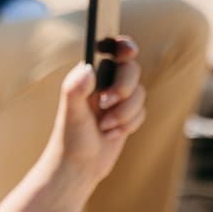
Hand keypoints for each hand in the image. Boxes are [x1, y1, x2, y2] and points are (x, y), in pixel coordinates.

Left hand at [45, 37, 147, 192]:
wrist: (78, 167)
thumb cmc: (70, 138)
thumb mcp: (71, 114)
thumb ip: (75, 89)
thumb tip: (88, 69)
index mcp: (88, 75)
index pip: (110, 49)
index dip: (123, 45)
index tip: (126, 51)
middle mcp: (104, 82)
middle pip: (131, 69)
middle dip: (124, 88)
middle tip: (104, 103)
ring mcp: (117, 98)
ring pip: (140, 93)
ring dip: (124, 113)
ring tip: (104, 126)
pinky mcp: (127, 114)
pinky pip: (142, 111)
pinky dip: (129, 124)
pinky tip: (110, 134)